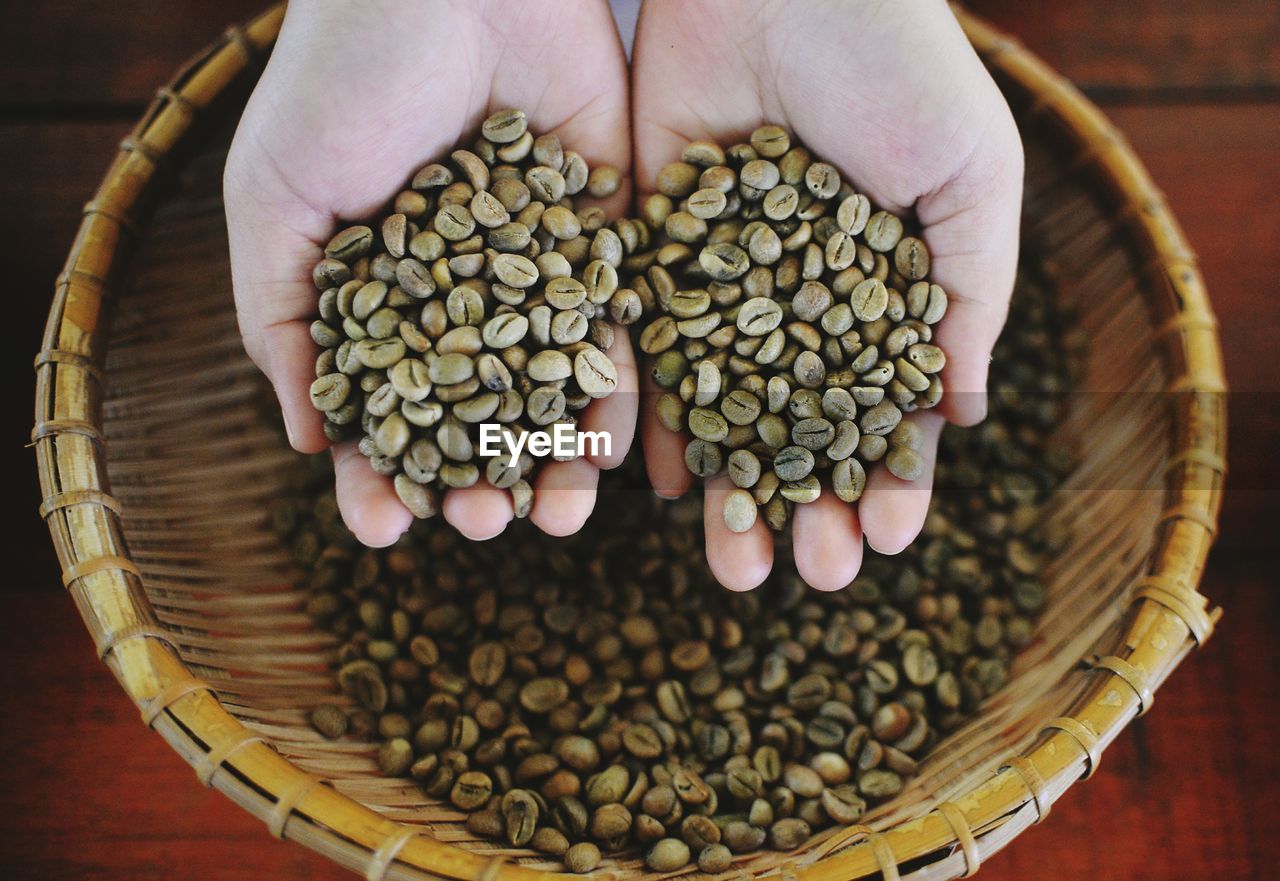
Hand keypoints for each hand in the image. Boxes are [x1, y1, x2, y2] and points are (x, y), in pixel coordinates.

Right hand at [226, 0, 635, 546]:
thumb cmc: (337, 79)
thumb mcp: (275, 202)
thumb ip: (281, 319)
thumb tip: (308, 439)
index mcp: (384, 295)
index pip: (386, 408)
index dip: (380, 472)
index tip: (380, 527)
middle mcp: (465, 296)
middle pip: (478, 414)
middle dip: (476, 479)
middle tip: (479, 526)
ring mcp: (539, 272)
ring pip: (553, 389)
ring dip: (553, 462)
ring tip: (558, 521)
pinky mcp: (606, 238)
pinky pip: (619, 329)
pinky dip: (616, 393)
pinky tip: (609, 455)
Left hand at [631, 0, 1022, 589]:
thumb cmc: (899, 65)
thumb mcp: (970, 177)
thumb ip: (970, 295)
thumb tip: (963, 415)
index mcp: (880, 289)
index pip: (883, 406)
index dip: (888, 475)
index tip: (888, 541)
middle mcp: (797, 300)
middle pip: (798, 427)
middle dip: (805, 505)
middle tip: (808, 578)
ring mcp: (721, 282)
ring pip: (723, 408)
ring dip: (729, 492)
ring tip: (736, 567)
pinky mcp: (651, 253)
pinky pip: (650, 351)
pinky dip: (653, 417)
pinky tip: (658, 485)